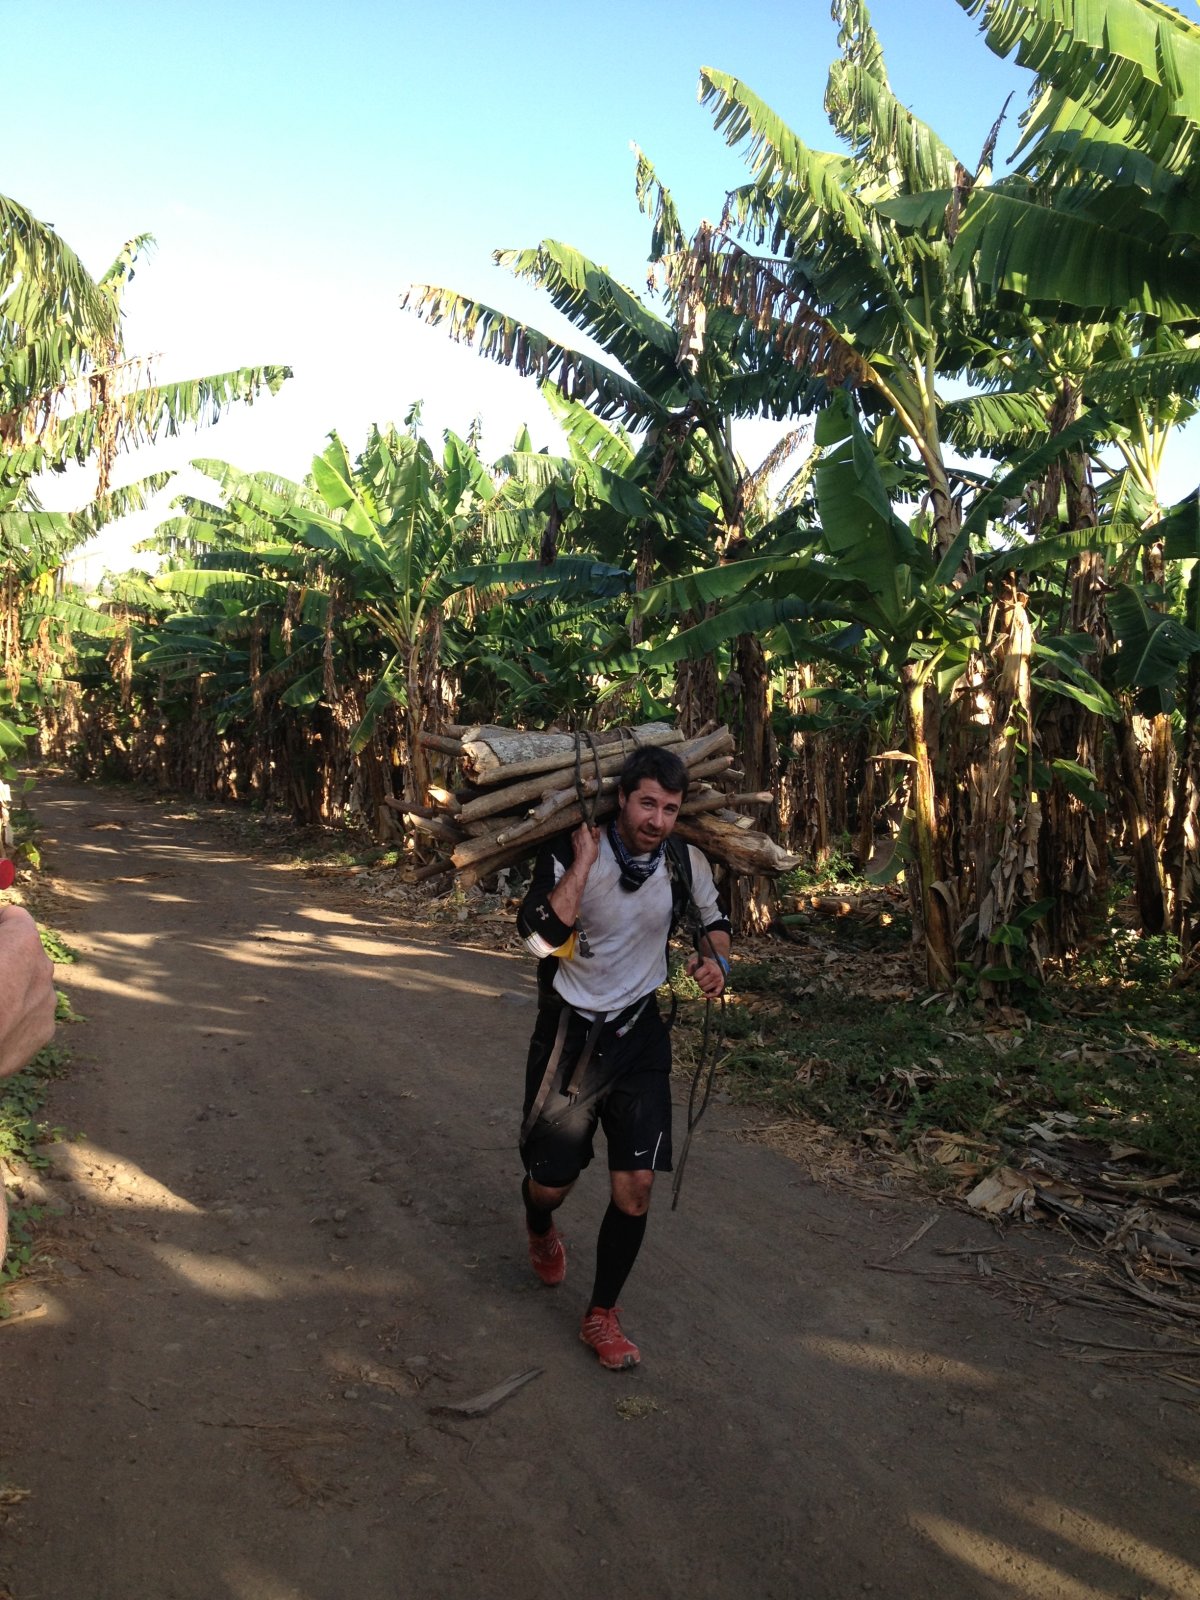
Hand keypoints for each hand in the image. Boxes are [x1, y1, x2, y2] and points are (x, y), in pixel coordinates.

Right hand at [0, 906, 56, 1077]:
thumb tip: (0, 922)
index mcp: (22, 943)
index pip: (14, 916)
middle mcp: (43, 970)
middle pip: (23, 951)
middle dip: (4, 956)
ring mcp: (46, 1004)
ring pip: (28, 983)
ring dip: (9, 986)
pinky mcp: (43, 1033)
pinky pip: (29, 1013)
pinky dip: (12, 1015)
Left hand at [571, 822, 600, 874]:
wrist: (582, 861)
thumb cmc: (589, 853)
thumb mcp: (596, 843)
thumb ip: (596, 834)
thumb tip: (596, 829)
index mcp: (583, 831)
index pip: (586, 823)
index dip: (590, 826)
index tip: (594, 829)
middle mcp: (577, 833)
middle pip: (582, 828)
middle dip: (588, 831)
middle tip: (593, 836)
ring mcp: (573, 837)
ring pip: (579, 833)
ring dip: (584, 835)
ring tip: (590, 841)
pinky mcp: (572, 842)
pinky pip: (577, 837)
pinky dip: (581, 839)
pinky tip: (585, 844)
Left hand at [686, 952, 726, 997]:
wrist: (718, 964)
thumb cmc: (705, 962)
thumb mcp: (697, 959)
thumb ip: (690, 965)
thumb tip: (687, 975)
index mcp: (709, 966)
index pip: (697, 976)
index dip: (695, 976)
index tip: (697, 974)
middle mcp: (715, 973)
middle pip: (701, 984)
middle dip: (699, 982)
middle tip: (701, 978)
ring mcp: (719, 980)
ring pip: (705, 989)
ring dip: (702, 987)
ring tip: (704, 982)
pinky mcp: (721, 985)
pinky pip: (715, 994)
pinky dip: (709, 996)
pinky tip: (704, 995)